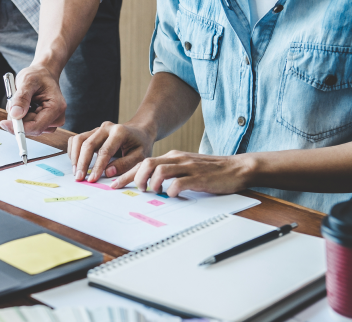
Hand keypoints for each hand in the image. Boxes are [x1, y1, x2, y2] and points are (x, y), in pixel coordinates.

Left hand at [0, 65, 66, 135]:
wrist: (43, 74)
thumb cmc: (38, 76)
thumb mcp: (28, 81)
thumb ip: (21, 98)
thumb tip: (15, 114)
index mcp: (56, 107)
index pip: (37, 126)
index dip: (19, 127)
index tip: (3, 123)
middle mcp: (57, 118)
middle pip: (31, 128)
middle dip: (18, 118)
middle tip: (13, 100)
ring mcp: (52, 122)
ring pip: (28, 128)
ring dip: (20, 116)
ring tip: (22, 99)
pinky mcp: (45, 124)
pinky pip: (28, 126)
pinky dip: (22, 117)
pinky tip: (25, 105)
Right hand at [68, 121, 154, 181]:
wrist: (139, 131)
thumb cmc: (141, 145)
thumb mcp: (140, 157)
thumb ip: (125, 164)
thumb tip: (108, 172)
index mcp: (119, 132)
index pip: (104, 151)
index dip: (97, 166)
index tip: (92, 179)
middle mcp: (106, 127)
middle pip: (88, 144)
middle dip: (82, 163)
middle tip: (79, 178)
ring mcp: (97, 128)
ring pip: (78, 140)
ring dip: (75, 157)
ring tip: (76, 172)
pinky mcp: (91, 132)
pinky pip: (76, 139)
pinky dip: (73, 151)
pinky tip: (76, 163)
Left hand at [111, 150, 254, 196]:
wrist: (237, 168)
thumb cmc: (212, 171)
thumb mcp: (186, 167)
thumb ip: (170, 173)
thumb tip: (149, 185)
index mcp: (173, 156)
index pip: (143, 163)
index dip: (127, 175)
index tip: (114, 185)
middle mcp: (178, 159)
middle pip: (147, 163)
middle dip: (135, 178)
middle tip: (135, 190)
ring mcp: (188, 167)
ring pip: (160, 171)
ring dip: (152, 183)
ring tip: (154, 192)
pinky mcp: (199, 177)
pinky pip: (179, 183)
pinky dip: (172, 190)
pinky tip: (173, 195)